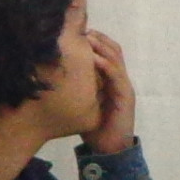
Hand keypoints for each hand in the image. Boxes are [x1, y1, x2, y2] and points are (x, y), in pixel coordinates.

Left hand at [84, 29, 141, 157]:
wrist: (109, 150)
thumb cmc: (94, 128)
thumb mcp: (81, 102)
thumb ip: (75, 88)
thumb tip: (54, 74)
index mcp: (110, 79)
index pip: (106, 52)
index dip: (94, 40)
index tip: (76, 32)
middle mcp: (119, 79)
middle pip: (113, 49)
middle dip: (97, 38)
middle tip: (81, 30)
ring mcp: (123, 86)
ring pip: (116, 58)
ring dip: (102, 46)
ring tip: (87, 38)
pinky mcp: (125, 96)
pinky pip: (117, 75)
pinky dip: (105, 64)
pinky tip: (93, 58)